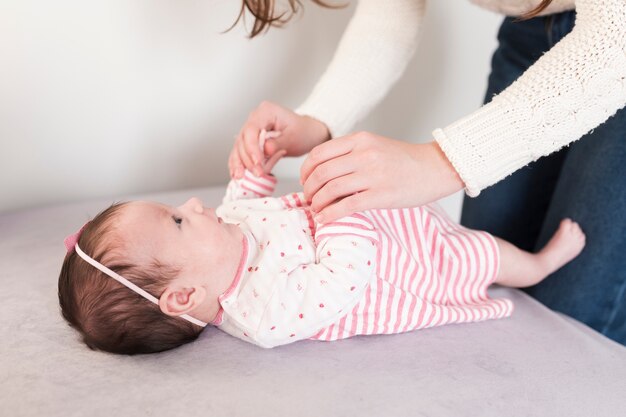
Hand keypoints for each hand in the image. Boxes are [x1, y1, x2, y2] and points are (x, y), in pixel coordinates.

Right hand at [229, 101, 330, 177]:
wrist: (307, 134)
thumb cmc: (303, 132)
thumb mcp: (294, 138)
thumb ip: (278, 143)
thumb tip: (265, 150)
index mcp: (266, 111)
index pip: (251, 129)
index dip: (252, 148)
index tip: (258, 162)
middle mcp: (255, 118)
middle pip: (243, 139)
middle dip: (248, 159)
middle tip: (257, 173)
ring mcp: (251, 129)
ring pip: (239, 147)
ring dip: (240, 163)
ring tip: (241, 177)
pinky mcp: (251, 140)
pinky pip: (241, 152)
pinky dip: (239, 163)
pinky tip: (237, 174)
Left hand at [300, 132, 463, 222]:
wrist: (436, 168)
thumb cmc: (405, 160)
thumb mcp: (375, 145)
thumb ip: (351, 153)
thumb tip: (322, 171)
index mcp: (360, 140)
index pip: (319, 153)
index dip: (306, 169)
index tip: (305, 181)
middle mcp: (364, 155)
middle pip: (321, 172)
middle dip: (309, 188)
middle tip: (309, 198)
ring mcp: (373, 175)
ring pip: (331, 189)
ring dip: (317, 202)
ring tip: (316, 209)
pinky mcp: (381, 195)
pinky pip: (346, 206)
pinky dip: (330, 214)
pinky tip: (325, 219)